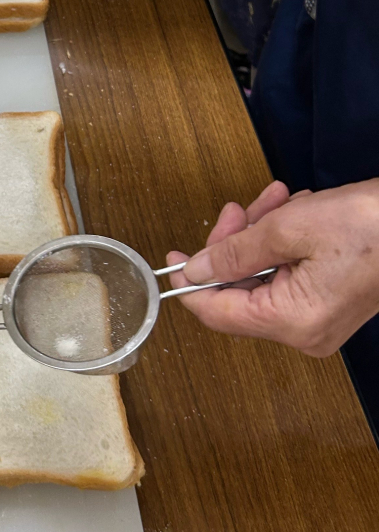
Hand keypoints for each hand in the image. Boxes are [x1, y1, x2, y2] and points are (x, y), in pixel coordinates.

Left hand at [166, 179, 378, 355]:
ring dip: (261, 234)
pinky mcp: (330, 302)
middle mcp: (304, 331)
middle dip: (234, 243)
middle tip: (238, 209)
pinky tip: (293, 210)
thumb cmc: (371, 225)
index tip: (172, 257)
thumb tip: (192, 270)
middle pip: (239, 289)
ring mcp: (318, 319)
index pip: (217, 313)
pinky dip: (283, 241)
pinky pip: (287, 273)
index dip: (189, 284)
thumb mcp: (288, 228)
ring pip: (262, 275)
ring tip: (275, 200)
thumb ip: (234, 252)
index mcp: (291, 322)